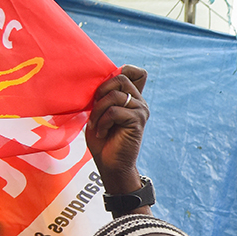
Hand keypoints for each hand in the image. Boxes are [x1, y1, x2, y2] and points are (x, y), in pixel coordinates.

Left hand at [85, 65, 149, 198]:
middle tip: (95, 110)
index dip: (122, 70)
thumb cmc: (102, 139)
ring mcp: (141, 110)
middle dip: (101, 92)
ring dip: (98, 111)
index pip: (136, 72)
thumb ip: (104, 95)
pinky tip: (103, 133)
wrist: (109, 165)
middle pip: (120, 78)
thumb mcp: (99, 112)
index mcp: (132, 97)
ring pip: (114, 96)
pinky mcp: (137, 121)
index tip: (105, 90)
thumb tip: (100, 78)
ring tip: (97, 125)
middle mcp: (139, 101)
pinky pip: (114, 111)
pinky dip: (102, 122)